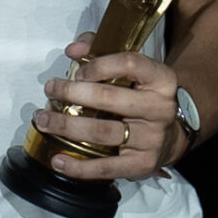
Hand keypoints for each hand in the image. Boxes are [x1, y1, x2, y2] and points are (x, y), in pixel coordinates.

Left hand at [36, 32, 188, 179]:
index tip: (77, 70)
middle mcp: (160, 108)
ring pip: (103, 132)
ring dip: (66, 126)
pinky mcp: (143, 164)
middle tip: (50, 90)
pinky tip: (58, 160)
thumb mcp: (133, 71)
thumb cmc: (143, 96)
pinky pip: (107, 167)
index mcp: (161, 79)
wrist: (173, 135)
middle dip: (72, 93)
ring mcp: (152, 139)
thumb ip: (101, 51)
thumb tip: (73, 50)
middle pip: (109, 98)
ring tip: (43, 120)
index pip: (130, 64)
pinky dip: (79, 167)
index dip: (98, 65)